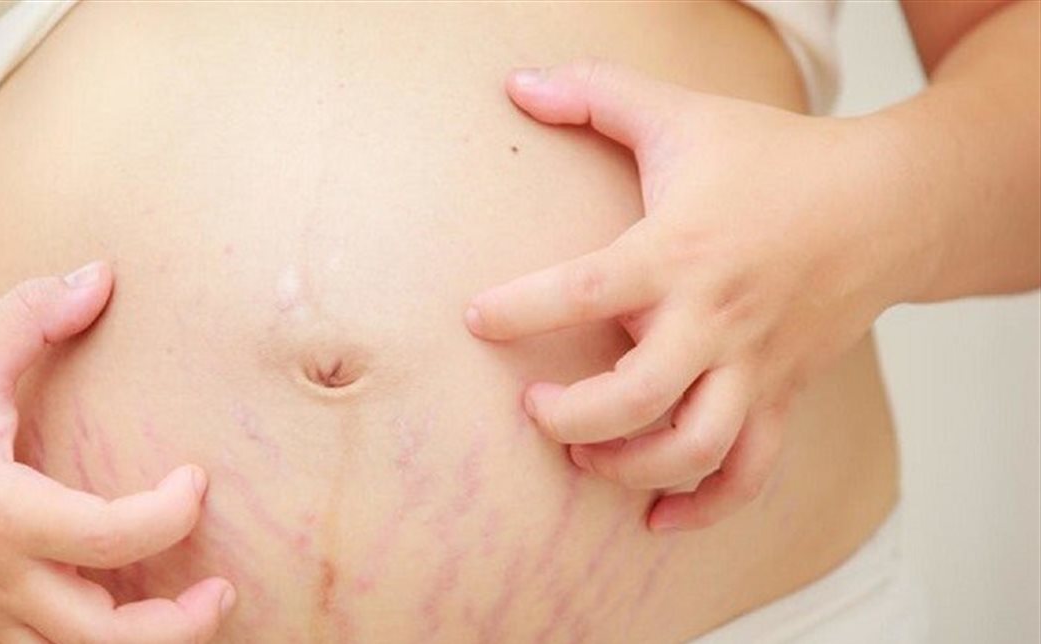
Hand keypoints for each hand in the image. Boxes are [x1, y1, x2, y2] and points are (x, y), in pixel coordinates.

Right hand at [0, 262, 234, 642]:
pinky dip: (92, 641)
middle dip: (178, 625)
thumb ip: (32, 318)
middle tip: (219, 588)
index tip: (194, 481)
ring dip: (140, 642)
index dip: (171, 514)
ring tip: (183, 608)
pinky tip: (119, 607)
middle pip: (103, 638)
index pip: (109, 538)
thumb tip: (100, 277)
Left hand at [466, 61, 922, 530]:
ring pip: (694, 450)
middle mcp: (715, 319)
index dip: (522, 311)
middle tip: (531, 407)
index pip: (585, 291)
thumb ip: (595, 95)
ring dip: (627, 469)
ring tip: (583, 456)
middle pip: (637, 398)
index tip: (476, 318)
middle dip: (570, 419)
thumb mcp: (682, 116)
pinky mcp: (781, 394)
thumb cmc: (774, 160)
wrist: (888, 204)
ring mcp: (753, 365)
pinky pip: (750, 474)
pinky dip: (704, 509)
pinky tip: (657, 519)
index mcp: (679, 251)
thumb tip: (515, 80)